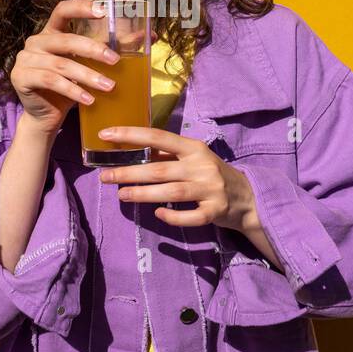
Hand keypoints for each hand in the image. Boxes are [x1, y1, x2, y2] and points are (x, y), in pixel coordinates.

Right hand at [9, 0, 120, 136]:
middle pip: (66, 40)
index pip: (62, 10)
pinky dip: (72, 90)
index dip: (81, 8)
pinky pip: (50, 81)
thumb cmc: (70, 88)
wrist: (46, 117)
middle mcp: (36, 41)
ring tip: (108, 87)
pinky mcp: (20, 77)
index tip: (103, 11)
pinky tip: (89, 100)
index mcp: (52, 32)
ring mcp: (25, 58)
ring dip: (87, 76)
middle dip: (93, 49)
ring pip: (61, 64)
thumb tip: (149, 35)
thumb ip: (112, 48)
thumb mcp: (90, 66)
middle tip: (115, 61)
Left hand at [95, 126, 256, 231]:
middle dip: (129, 172)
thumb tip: (130, 150)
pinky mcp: (215, 212)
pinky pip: (190, 217)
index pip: (159, 137)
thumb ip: (167, 155)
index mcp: (194, 148)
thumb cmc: (212, 173)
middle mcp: (201, 166)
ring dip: (143, 194)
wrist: (247, 197)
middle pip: (160, 169)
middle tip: (105, 176)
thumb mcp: (193, 158)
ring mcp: (209, 189)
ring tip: (121, 195)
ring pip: (171, 193)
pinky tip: (157, 214)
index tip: (106, 134)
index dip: (131, 135)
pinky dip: (173, 217)